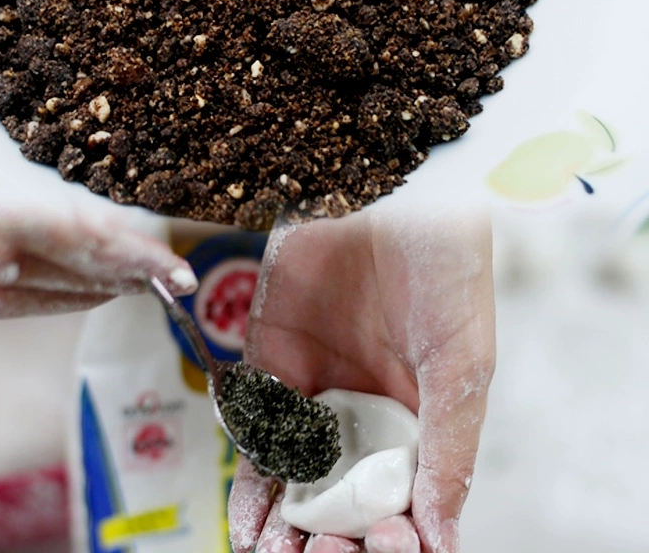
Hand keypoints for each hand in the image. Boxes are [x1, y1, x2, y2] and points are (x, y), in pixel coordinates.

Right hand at [0, 204, 196, 318]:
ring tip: (150, 280)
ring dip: (117, 287)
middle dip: (141, 276)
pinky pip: (46, 304)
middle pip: (92, 275)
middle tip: (177, 278)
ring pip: (74, 294)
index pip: (98, 246)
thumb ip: (69, 205)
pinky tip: (105, 287)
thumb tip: (123, 229)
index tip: (181, 272)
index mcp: (10, 218)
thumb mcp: (19, 168)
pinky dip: (81, 294)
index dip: (145, 261)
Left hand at [228, 205, 494, 552]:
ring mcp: (312, 389)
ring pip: (290, 478)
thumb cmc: (443, 269)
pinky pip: (253, 429)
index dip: (388, 539)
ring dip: (280, 527)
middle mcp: (359, 413)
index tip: (382, 550)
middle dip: (327, 540)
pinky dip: (250, 477)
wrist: (386, 195)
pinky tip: (250, 516)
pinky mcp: (269, 360)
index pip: (399, 504)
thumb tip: (443, 539)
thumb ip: (449, 447)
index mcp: (413, 422)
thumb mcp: (462, 362)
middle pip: (338, 501)